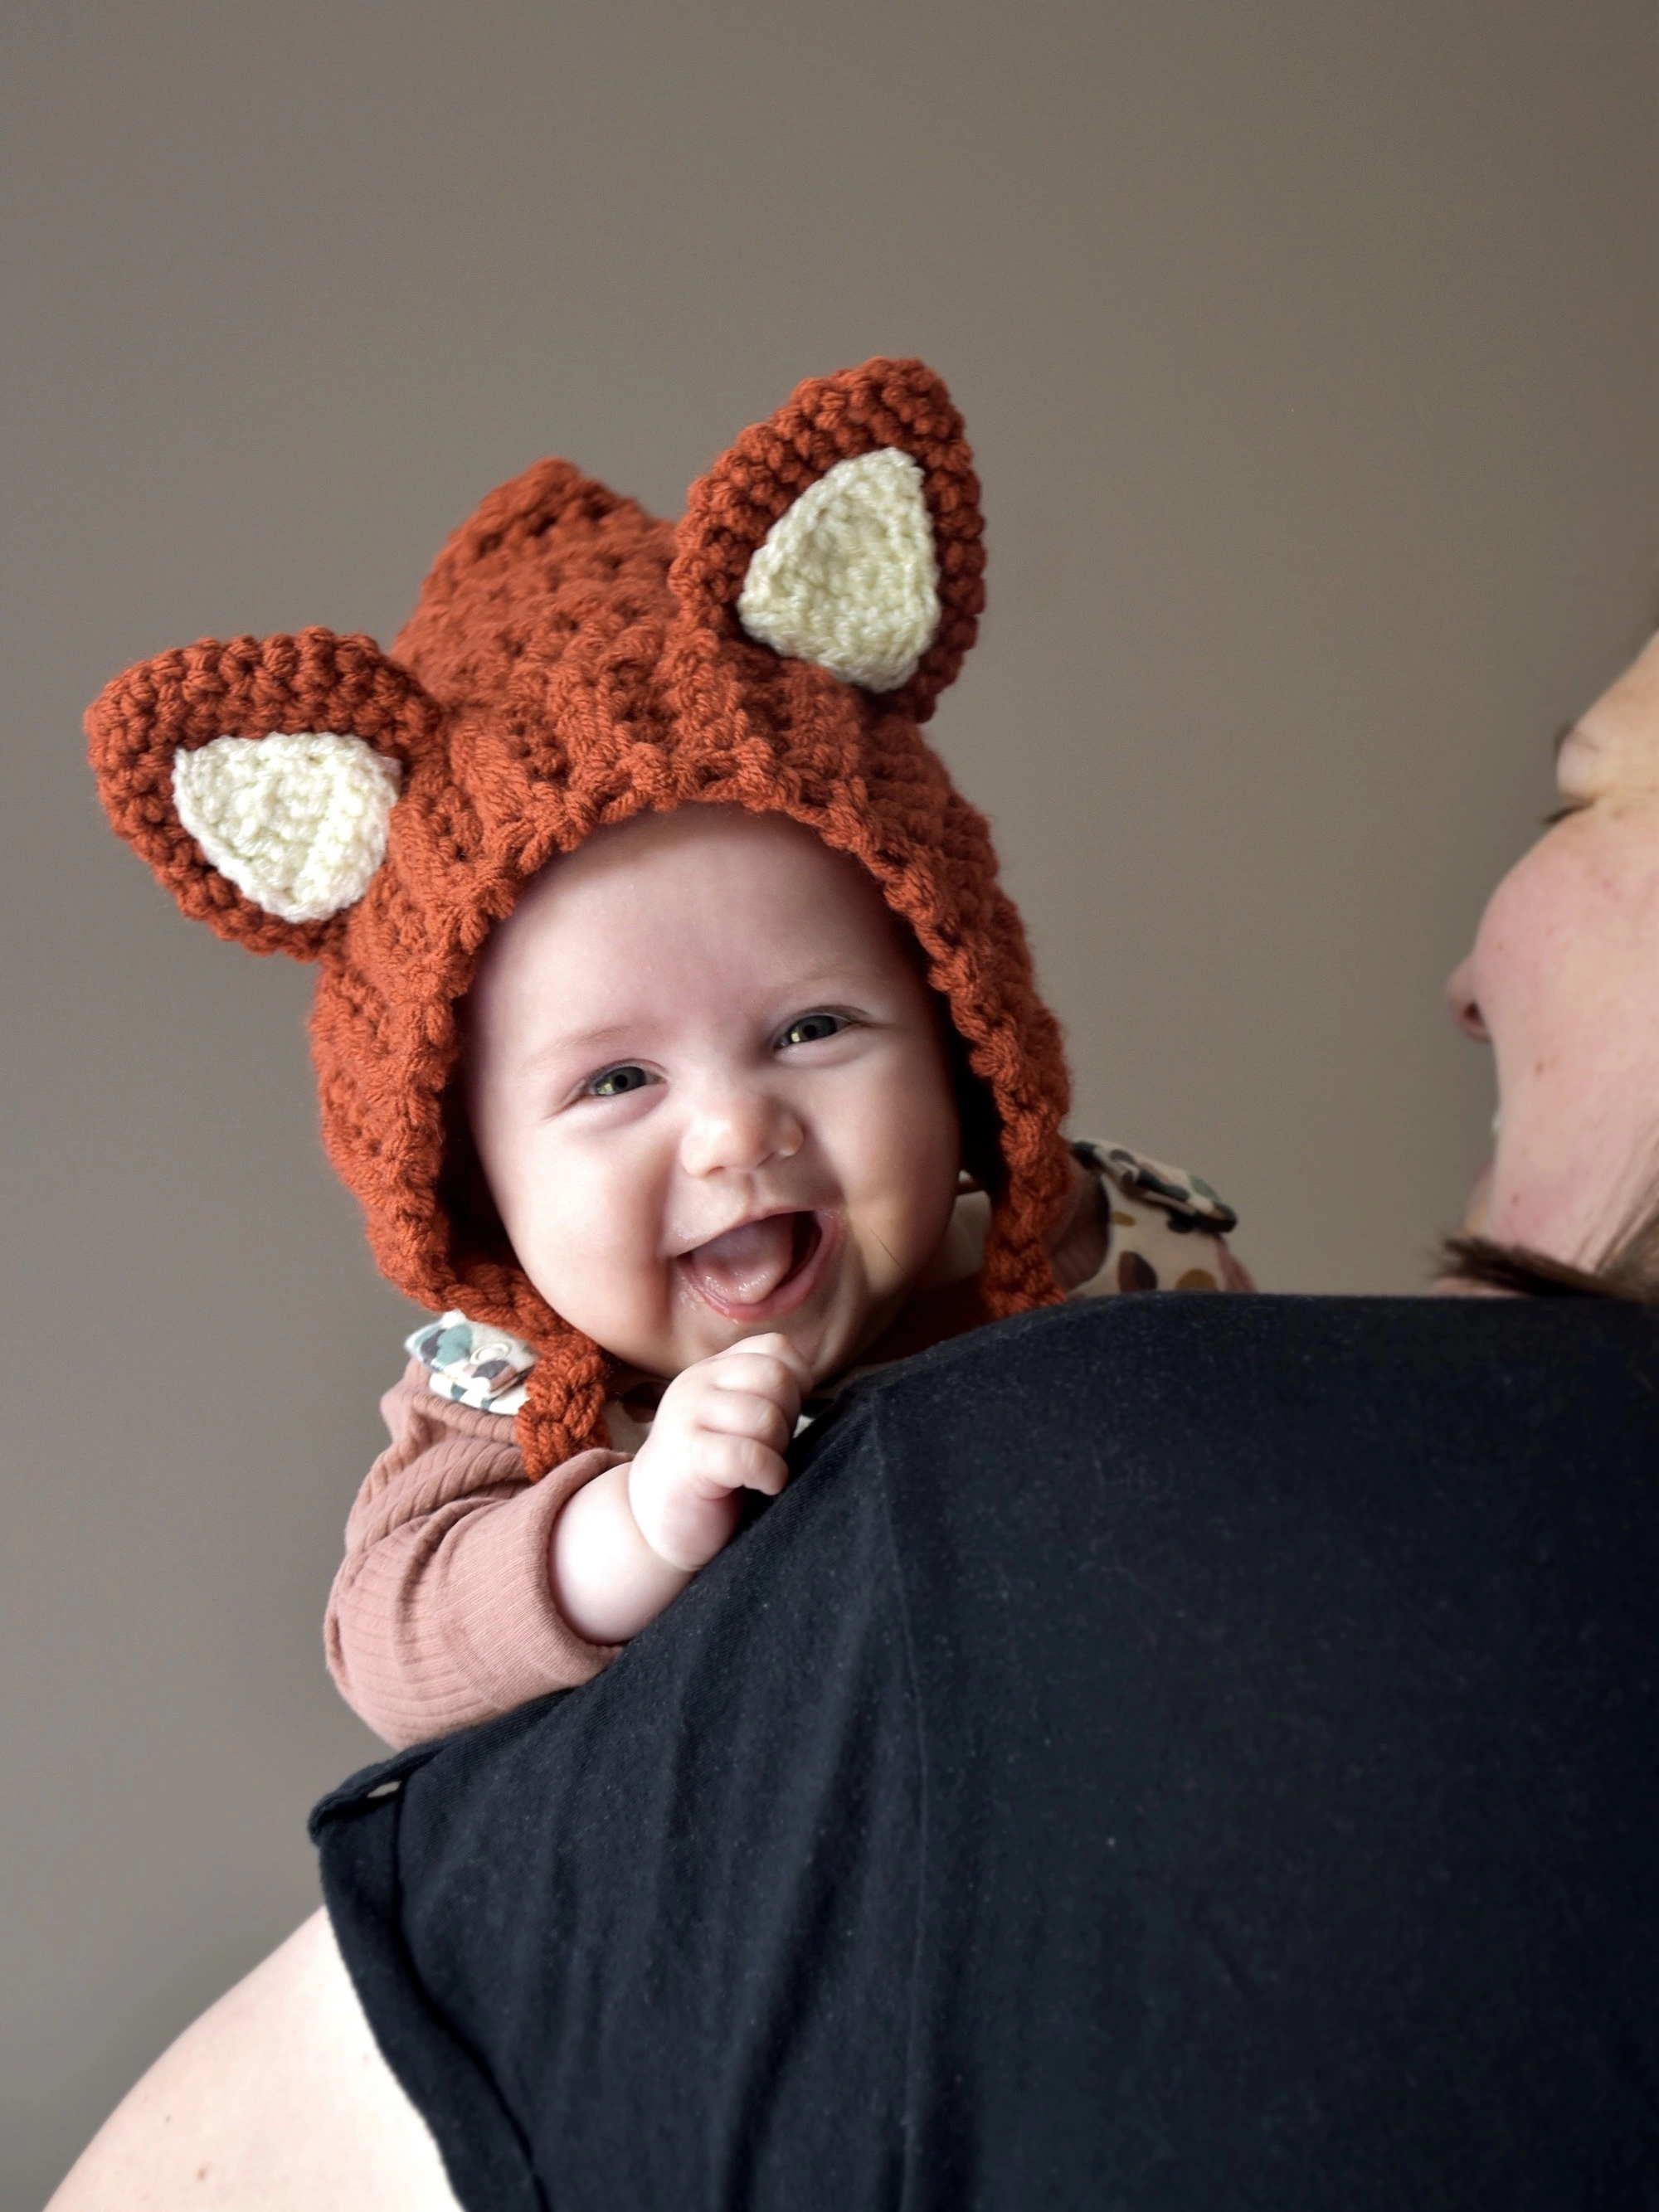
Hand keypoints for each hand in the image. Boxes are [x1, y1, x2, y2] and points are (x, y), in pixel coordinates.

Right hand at [627, 1333, 810, 1572]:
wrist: (657, 1524)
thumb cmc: (712, 1475)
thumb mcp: (737, 1421)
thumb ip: (767, 1395)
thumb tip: (810, 1383)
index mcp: (714, 1370)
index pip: (775, 1347)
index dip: (797, 1381)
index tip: (786, 1417)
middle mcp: (697, 1383)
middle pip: (775, 1376)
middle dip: (789, 1416)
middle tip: (773, 1448)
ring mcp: (686, 1417)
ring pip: (765, 1416)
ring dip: (778, 1450)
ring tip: (762, 1469)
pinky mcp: (687, 1458)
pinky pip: (749, 1455)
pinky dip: (770, 1474)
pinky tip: (763, 1485)